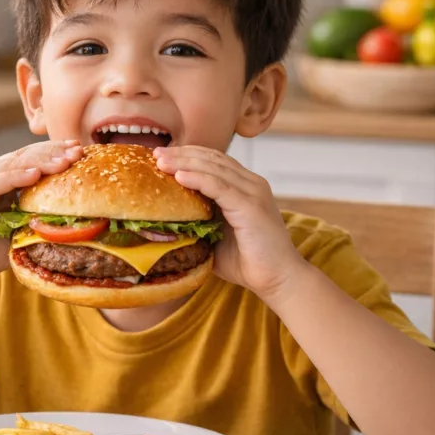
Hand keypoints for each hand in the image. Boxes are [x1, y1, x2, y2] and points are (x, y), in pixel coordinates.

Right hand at [0, 140, 82, 287]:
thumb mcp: (16, 237)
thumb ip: (36, 226)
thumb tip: (72, 226)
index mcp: (0, 184)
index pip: (31, 161)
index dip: (54, 154)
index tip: (79, 151)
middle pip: (24, 157)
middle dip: (52, 153)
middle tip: (78, 150)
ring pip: (10, 166)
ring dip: (39, 161)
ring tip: (63, 160)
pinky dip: (14, 178)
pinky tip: (34, 174)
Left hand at [154, 145, 304, 304]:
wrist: (279, 280)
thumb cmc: (248, 263)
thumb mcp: (217, 239)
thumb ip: (199, 225)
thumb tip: (168, 225)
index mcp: (245, 188)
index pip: (214, 161)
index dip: (188, 156)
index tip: (162, 157)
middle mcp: (252, 184)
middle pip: (212, 158)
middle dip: (182, 153)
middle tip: (156, 153)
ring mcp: (253, 192)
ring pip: (214, 168)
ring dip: (185, 162)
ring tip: (160, 161)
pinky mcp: (251, 206)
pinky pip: (220, 186)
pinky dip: (198, 179)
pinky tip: (179, 176)